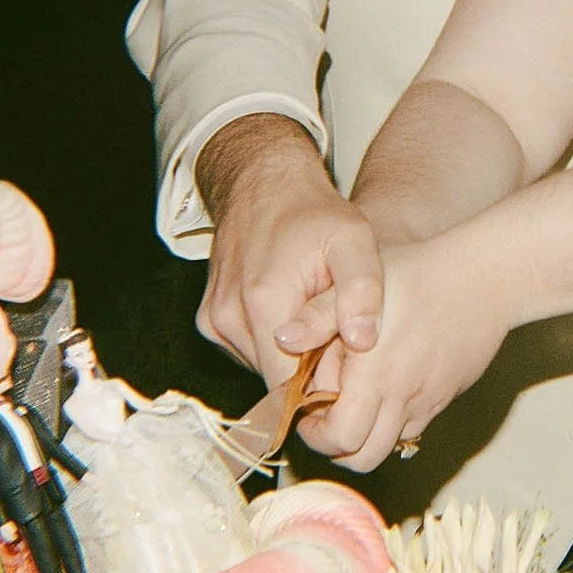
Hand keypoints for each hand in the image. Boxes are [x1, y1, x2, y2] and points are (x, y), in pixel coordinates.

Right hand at [193, 114, 383, 385]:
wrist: (263, 183)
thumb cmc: (313, 213)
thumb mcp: (354, 240)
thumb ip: (363, 291)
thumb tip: (362, 341)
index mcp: (265, 304)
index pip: (291, 388)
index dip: (325, 389)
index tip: (351, 372)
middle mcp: (230, 317)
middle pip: (275, 382)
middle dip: (310, 374)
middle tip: (339, 341)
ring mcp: (215, 320)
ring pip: (262, 368)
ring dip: (291, 358)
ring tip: (317, 322)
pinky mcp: (210, 320)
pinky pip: (247, 351)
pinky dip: (272, 343)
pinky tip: (294, 315)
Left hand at [292, 238, 510, 471]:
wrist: (487, 276)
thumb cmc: (421, 273)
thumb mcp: (360, 282)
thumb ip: (317, 314)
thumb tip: (282, 339)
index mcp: (376, 374)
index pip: (340, 437)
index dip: (315, 434)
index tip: (307, 413)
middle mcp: (404, 396)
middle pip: (364, 457)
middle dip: (337, 448)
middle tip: (325, 419)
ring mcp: (429, 400)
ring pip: (391, 445)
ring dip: (367, 435)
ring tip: (355, 401)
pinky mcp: (447, 394)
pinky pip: (416, 425)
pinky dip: (394, 420)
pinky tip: (388, 385)